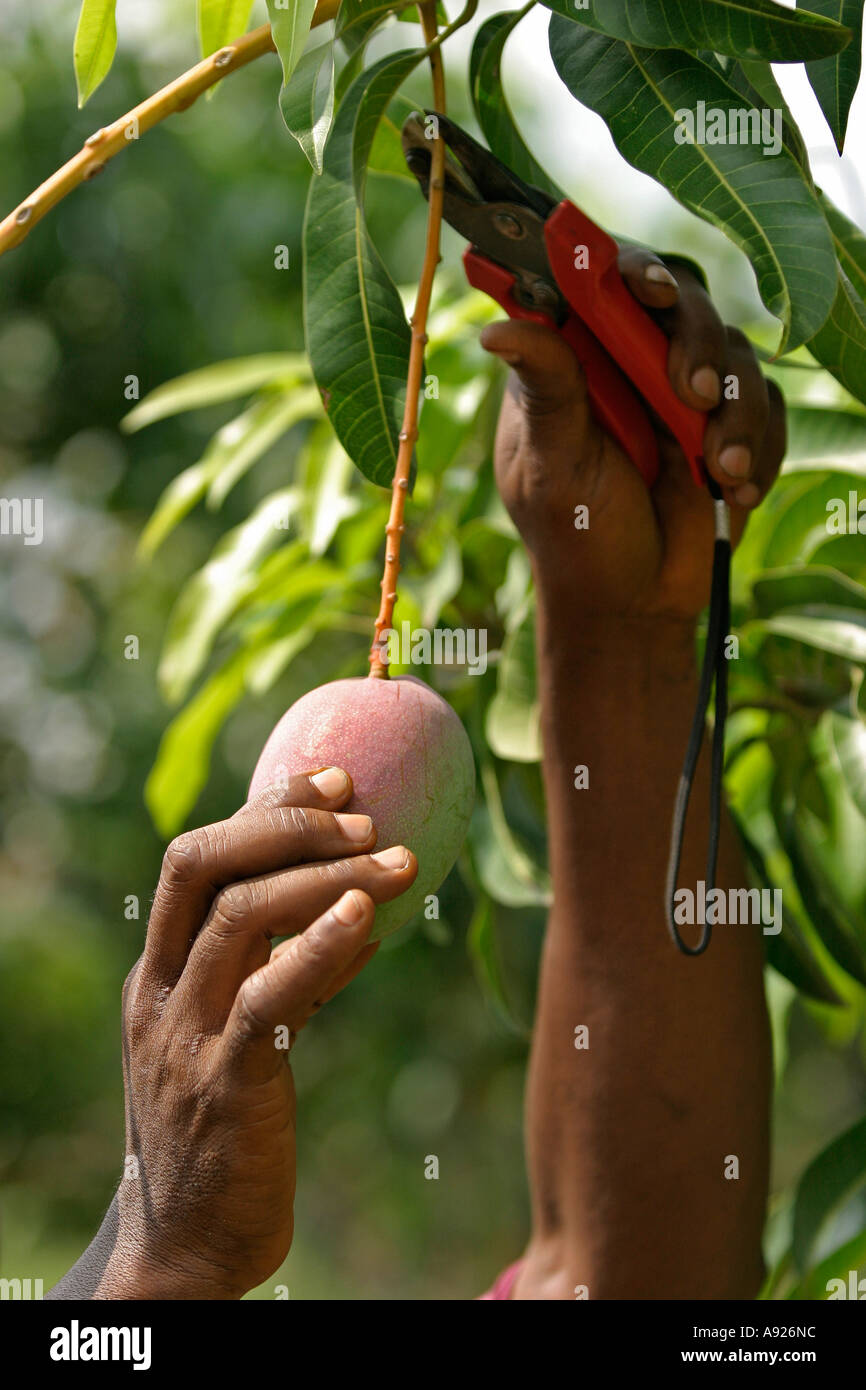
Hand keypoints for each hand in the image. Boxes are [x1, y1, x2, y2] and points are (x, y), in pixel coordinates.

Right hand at [99, 769, 416, 1299]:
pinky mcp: (225, 1085)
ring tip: (398, 859)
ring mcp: (186, 1036)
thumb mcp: (242, 1037)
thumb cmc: (224, 1131)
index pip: (196, 859)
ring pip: (238, 919)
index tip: (333, 776)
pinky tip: (367, 918)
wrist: (182, 1246)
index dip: (264, 807)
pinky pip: (267, 999)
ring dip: (323, 876)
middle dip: (283, 822)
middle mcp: (161, 992)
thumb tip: (362, 913)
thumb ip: (285, 973)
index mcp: (158, 972)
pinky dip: (316, 947)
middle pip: (200, 866)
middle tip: (364, 809)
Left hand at [481, 249, 785, 624]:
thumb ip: (545, 391)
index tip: (648, 289)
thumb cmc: (577, 538)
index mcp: (571, 363)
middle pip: (682, 302)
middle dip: (696, 342)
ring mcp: (681, 392)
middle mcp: (628, 364)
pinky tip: (737, 491)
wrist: (635, 607)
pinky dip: (759, 444)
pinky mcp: (726, 424)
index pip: (599, 285)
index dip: (627, 269)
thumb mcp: (554, 466)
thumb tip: (495, 328)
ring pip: (734, 352)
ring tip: (720, 471)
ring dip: (735, 411)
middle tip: (691, 395)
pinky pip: (765, 404)